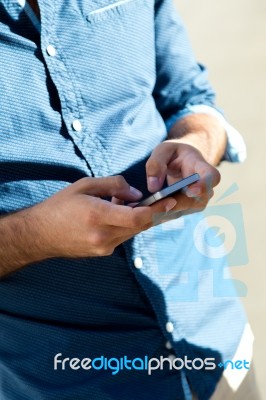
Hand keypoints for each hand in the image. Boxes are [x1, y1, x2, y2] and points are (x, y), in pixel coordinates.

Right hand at [29, 175, 176, 258]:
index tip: (167, 200)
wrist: (39, 234)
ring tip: (131, 204)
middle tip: (164, 201)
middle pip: (139, 226)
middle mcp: (103, 235)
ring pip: (132, 232)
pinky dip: (126, 226)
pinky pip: (122, 237)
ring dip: (138, 219)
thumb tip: (135, 193)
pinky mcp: (102, 252)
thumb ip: (113, 186)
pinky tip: (117, 216)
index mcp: (98, 215)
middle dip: (152, 212)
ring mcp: (103, 247)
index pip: (137, 217)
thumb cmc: (59, 206)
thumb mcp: (84, 186)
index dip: (155, 209)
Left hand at [145, 141, 220, 217]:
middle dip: (178, 203)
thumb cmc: (174, 154)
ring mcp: (197, 201)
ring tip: (150, 209)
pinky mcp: (186, 209)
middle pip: (198, 199)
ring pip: (186, 210)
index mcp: (202, 167)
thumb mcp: (163, 150)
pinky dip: (162, 214)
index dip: (205, 185)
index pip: (212, 177)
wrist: (180, 164)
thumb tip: (153, 187)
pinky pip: (175, 214)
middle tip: (159, 204)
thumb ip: (156, 163)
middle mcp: (205, 188)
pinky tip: (148, 212)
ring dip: (168, 211)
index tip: (192, 190)